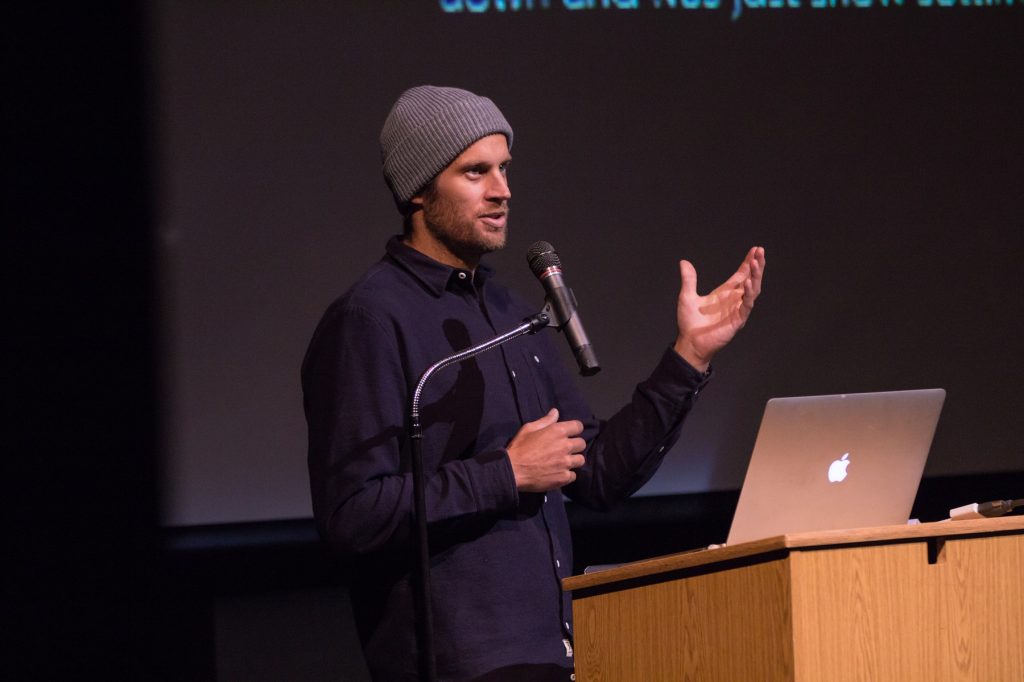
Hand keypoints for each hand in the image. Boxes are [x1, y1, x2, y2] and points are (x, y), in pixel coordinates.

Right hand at [506, 408, 586, 492]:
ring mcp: (566, 463)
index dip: (574, 429)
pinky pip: (573, 475)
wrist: (513, 470)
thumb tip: (555, 412)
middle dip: (575, 445)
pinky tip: (558, 473)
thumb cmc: (519, 448)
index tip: (570, 433)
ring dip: (573, 460)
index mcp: (558, 431)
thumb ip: (545, 420)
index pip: (578, 426)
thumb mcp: (529, 429)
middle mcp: (565, 446)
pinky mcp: (563, 477)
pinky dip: (567, 474)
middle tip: (564, 449)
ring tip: (563, 462)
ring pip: (580, 460)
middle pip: (581, 444)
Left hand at [674, 246, 765, 371]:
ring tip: (756, 262)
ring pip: (753, 290)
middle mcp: (734, 299)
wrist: (689, 342)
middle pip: (750, 279)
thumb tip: (684, 262)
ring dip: (755, 276)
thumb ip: (689, 279)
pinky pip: (746, 305)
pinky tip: (747, 282)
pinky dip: (748, 293)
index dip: (748, 262)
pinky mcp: (738, 320)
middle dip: (756, 266)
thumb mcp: (687, 296)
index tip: (755, 249)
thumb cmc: (689, 322)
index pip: (741, 274)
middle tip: (761, 251)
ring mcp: (737, 309)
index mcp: (725, 293)